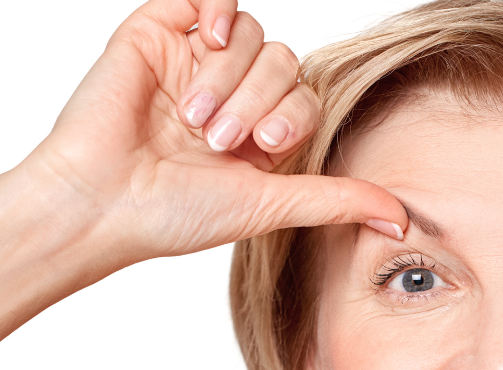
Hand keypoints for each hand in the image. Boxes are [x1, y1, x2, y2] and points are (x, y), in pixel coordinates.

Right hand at [28, 0, 406, 265]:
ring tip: (194, 119)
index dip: (292, 113)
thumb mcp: (270, 205)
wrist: (100, 202)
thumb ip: (336, 199)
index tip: (262, 144)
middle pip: (283, 62)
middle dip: (259, 100)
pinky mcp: (156, 35)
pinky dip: (221, 10)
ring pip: (252, 36)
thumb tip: (401, 216)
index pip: (304, 96)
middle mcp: (229, 95)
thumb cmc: (175, 214)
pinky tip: (211, 39)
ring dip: (230, 77)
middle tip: (219, 139)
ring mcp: (193, 62)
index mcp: (256, 133)